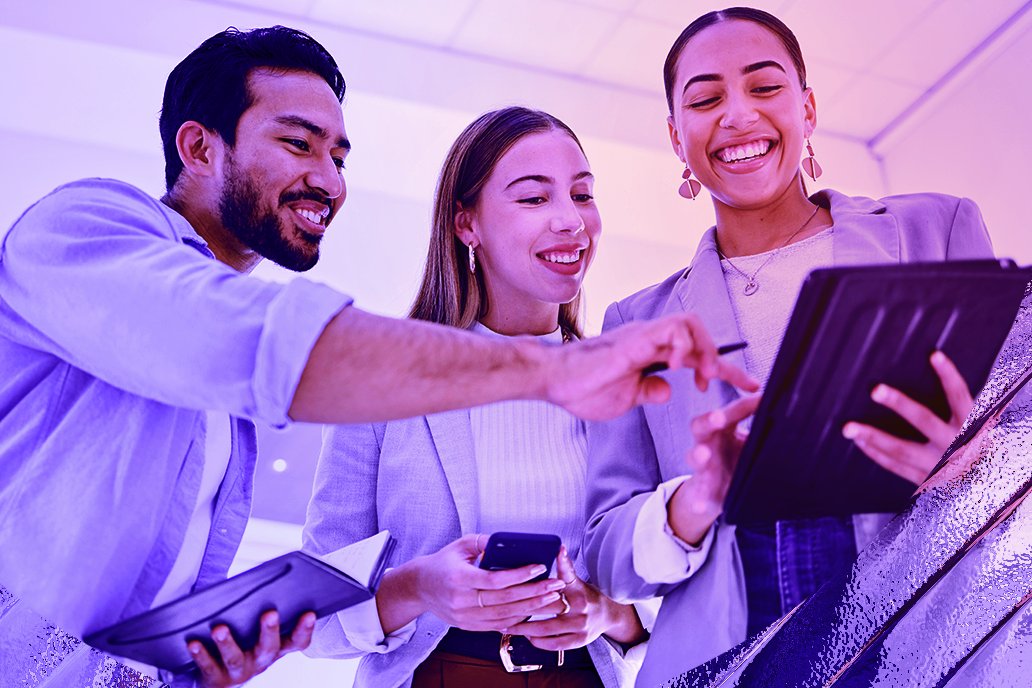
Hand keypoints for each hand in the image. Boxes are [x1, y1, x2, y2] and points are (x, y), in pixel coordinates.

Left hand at [191, 609, 314, 687]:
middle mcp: (260, 662)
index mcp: (276, 648)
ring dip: (228, 643)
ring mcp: (239, 672)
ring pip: (236, 659)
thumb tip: (262, 583)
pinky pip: (209, 667)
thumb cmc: (242, 643)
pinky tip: (194, 642)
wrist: (218, 678)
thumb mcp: (256, 631)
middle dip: (269, 631)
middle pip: (269, 648)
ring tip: (219, 628)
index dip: (305, 629)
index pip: (297, 642)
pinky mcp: (217, 679)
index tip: (310, 613)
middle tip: (270, 613)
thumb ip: (261, 611)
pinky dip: (202, 654)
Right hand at [382, 534, 566, 633]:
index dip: (519, 575)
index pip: (495, 580)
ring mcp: (464, 616)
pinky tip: (534, 611)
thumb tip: (511, 542)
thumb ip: (485, 541)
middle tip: (556, 585)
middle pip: (505, 600)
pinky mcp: (468, 626)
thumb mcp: (461, 545)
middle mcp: (461, 600)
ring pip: (504, 616)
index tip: (540, 567)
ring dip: (532, 608)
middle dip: (534, 593)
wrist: (420, 587)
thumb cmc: (443, 562)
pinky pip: (497, 625)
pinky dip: (518, 618)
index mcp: (458, 578)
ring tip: (552, 599)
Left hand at [505, 546, 644, 649]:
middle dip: (522, 608)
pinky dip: (538, 641)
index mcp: (578, 588)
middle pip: (547, 607)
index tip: (549, 556)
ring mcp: (580, 626)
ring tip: (508, 626)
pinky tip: (527, 636)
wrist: (608, 615)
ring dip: (525, 628)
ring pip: (546, 629)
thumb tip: (558, 548)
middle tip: (503, 606)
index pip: (567, 573)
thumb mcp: (576, 580)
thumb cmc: (586, 596)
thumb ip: (564, 568)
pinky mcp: (579, 640)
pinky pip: (554, 644)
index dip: (562, 562)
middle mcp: (581, 607)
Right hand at [547, 313, 758, 420]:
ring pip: (689, 323)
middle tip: (725, 384)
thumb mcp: (625, 397)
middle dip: (722, 358)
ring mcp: (642, 336)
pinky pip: (670, 329)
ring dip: (705, 349)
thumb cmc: (582, 388)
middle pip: (699, 333)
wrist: (552, 381)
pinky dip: (684, 345)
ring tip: (705, 377)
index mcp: (650, 353)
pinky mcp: (634, 339)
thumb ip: (648, 390)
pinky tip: (679, 367)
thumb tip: (668, 390)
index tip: (748, 387)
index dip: (726, 371)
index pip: (696, 355)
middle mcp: (649, 339)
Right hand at [668, 395, 761, 543]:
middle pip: (702, 424)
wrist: (723, 487)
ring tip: (703, 455)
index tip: (761, 398)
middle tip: (718, 418)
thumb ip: (765, 430)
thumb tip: (794, 413)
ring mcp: (703, 464)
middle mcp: (709, 441)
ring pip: (695, 455)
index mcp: (724, 426)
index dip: (745, 405)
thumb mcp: (752, 442)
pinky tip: (699, 505)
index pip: (733, 411)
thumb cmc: (739, 457)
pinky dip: (698, 498)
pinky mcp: (703, 486)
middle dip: (709, 419)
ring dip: (698, 454)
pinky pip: (699, 492)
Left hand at [842, 351, 973, 484]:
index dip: (949, 375)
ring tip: (849, 427)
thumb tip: (939, 376)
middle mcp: (954, 445)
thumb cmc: (980, 454)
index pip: (960, 396)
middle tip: (876, 390)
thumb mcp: (981, 430)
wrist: (990, 491)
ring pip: (901, 449)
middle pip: (924, 420)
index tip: (934, 355)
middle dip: (899, 404)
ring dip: (872, 436)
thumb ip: (963, 410)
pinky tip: (860, 442)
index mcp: (971, 428)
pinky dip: (876, 454)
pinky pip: (896, 466)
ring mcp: (938, 465)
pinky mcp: (925, 481)